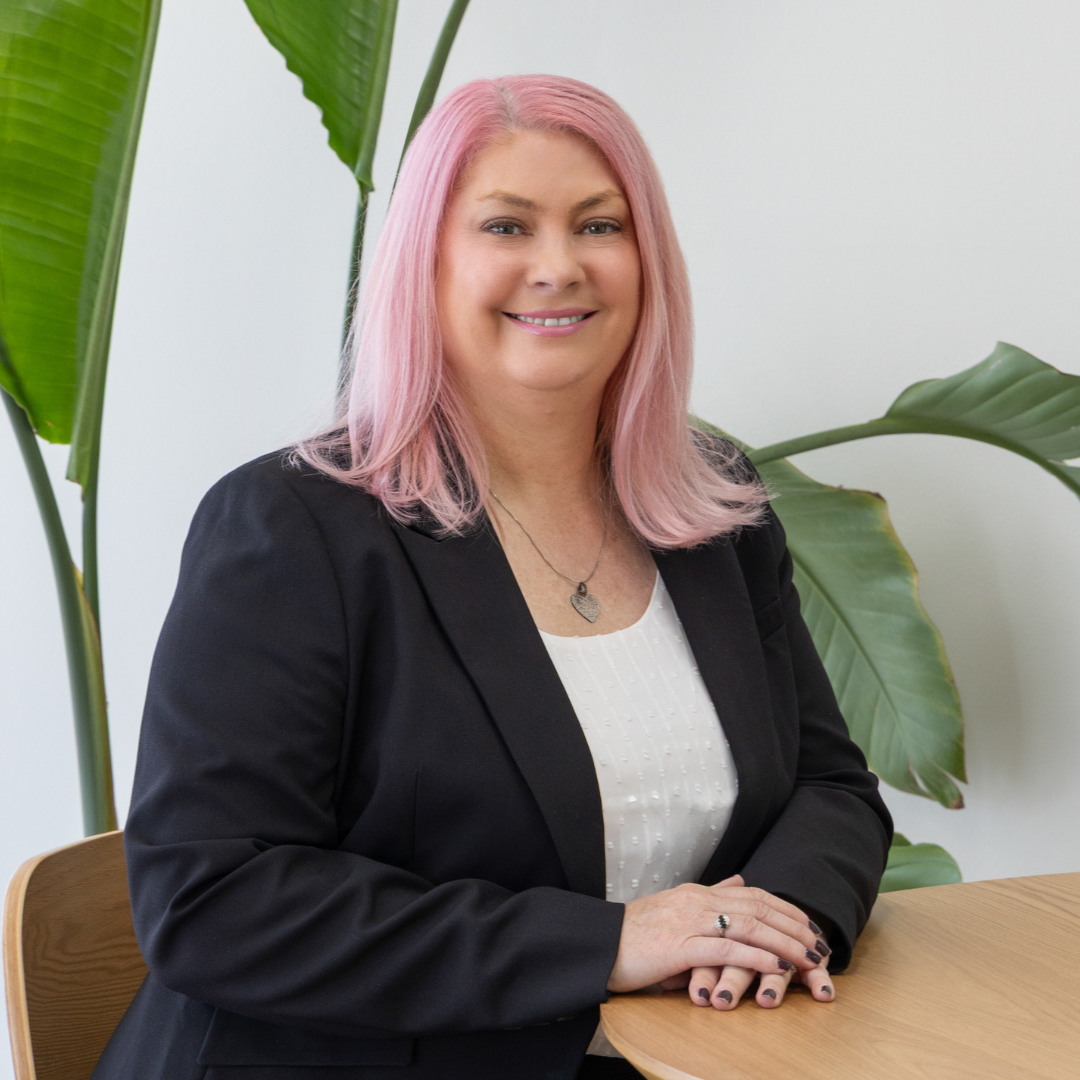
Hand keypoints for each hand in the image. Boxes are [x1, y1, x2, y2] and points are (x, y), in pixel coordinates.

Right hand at [607, 874, 823, 992]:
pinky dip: (757, 957)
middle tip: (821, 944)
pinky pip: (727, 950)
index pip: (754, 896)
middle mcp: (698, 902)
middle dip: (795, 927)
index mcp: (699, 894)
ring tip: (810, 958)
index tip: (810, 926)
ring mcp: (690, 922)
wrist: (600, 944)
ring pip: (749, 927)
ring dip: (785, 943)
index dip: (787, 910)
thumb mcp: (675, 908)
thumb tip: (740, 880)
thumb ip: (710, 896)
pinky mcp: (681, 947)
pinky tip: (777, 966)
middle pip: (759, 909)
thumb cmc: (636, 934)